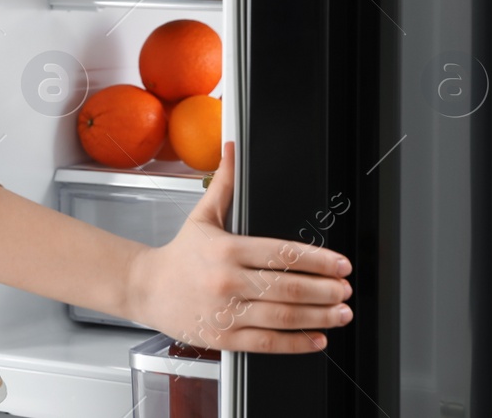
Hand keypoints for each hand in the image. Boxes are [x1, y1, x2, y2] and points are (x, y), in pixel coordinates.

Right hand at [127, 142, 352, 352]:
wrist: (145, 288)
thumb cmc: (179, 254)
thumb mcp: (202, 216)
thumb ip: (224, 184)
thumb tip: (232, 148)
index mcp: (227, 249)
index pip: (282, 254)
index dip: (317, 261)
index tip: (340, 265)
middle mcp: (227, 281)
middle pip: (287, 287)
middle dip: (324, 290)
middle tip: (345, 290)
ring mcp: (226, 312)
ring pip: (281, 316)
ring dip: (318, 316)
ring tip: (340, 313)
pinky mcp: (223, 338)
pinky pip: (267, 342)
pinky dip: (296, 343)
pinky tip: (316, 339)